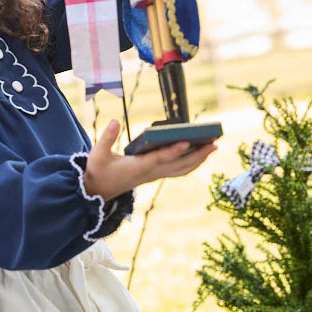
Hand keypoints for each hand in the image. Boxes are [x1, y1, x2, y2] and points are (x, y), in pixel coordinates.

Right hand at [84, 120, 215, 200]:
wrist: (97, 191)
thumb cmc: (98, 171)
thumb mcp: (97, 154)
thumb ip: (107, 138)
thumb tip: (115, 121)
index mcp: (138, 168)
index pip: (159, 159)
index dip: (173, 151)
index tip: (186, 142)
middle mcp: (150, 173)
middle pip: (179, 165)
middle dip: (198, 155)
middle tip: (214, 143)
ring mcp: (154, 175)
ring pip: (182, 169)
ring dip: (198, 159)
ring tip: (212, 146)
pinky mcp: (155, 174)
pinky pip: (178, 170)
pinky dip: (190, 163)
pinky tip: (199, 154)